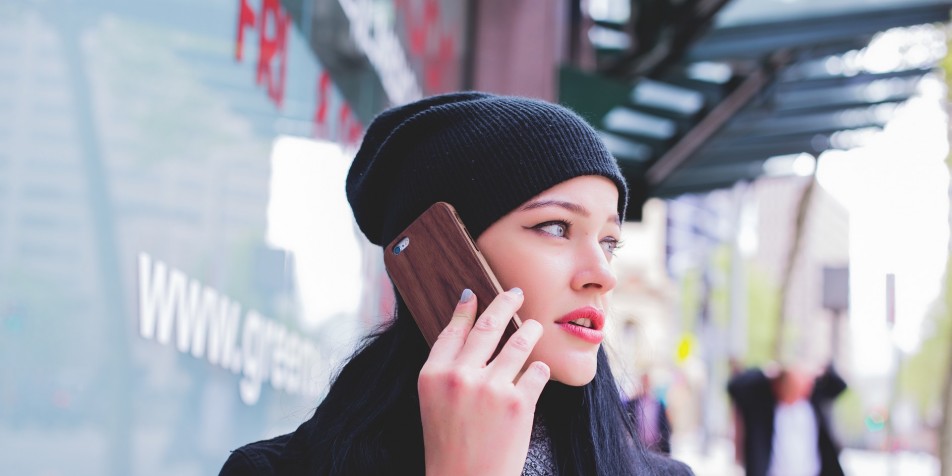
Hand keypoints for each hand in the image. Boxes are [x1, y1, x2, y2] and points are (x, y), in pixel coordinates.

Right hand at [418, 288, 549, 475]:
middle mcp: (460, 376)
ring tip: (535, 327)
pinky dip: (539, 370)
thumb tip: (467, 332)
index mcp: (434, 375)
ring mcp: (491, 388)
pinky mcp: (518, 403)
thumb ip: (447, 370)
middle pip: (488, 326)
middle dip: (505, 304)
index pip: (453, 330)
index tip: (474, 294)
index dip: (465, 309)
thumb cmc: (450, 446)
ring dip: (530, 331)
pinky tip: (538, 371)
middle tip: (515, 293)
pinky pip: (537, 371)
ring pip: (519, 343)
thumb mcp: (434, 403)